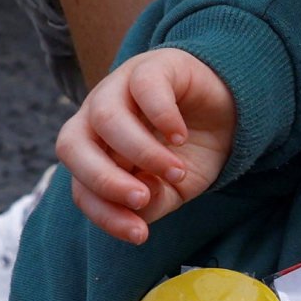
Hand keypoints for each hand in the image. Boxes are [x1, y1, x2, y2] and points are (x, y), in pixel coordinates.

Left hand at [55, 48, 235, 244]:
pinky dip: (160, 115)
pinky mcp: (152, 66)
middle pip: (71, 144)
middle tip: (140, 199)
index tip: (139, 234)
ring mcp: (119, 86)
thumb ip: (150, 202)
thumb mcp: (173, 189)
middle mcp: (96, 117)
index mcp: (94, 150)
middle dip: (103, 179)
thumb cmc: (191, 152)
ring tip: (175, 171)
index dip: (104, 213)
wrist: (229, 112)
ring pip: (105, 115)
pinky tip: (181, 137)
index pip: (80, 185)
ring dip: (140, 152)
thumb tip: (136, 213)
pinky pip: (143, 86)